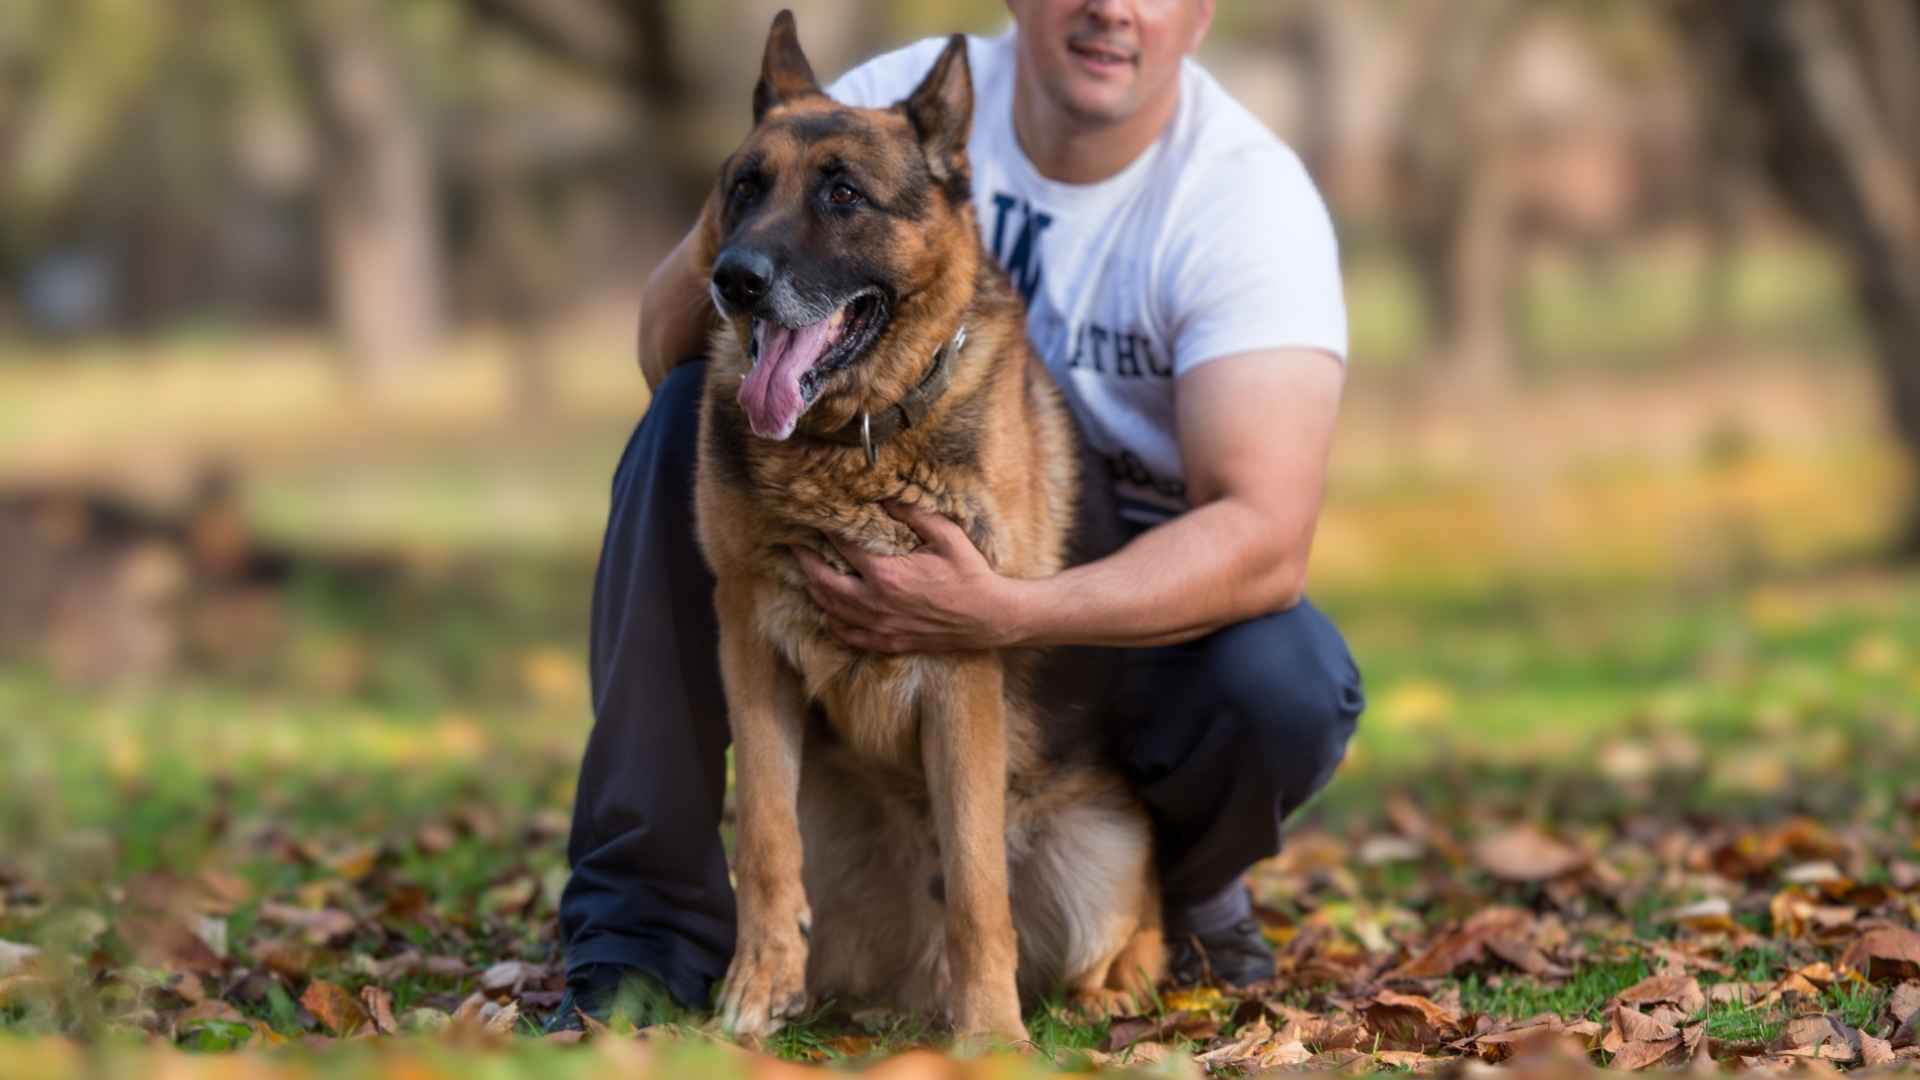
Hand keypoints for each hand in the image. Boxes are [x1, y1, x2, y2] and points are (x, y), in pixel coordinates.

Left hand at [794, 502, 1026, 653]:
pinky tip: (828, 610)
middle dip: (805, 560)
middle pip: (823, 580)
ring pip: (831, 609)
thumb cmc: (970, 574)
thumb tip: (887, 496)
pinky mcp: (887, 641)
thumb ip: (914, 513)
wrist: (988, 618)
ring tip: (806, 572)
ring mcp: (879, 625)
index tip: (815, 516)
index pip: (843, 546)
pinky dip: (832, 620)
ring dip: (814, 588)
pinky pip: (847, 634)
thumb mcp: (946, 536)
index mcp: (886, 573)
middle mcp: (875, 602)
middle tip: (794, 545)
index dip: (827, 529)